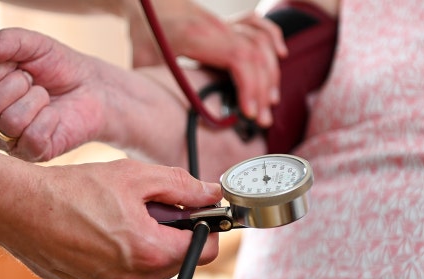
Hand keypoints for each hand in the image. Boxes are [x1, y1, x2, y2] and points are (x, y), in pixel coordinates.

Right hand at [0, 28, 115, 161]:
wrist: (93, 87)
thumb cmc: (57, 66)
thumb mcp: (34, 44)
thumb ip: (8, 41)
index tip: (15, 64)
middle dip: (15, 86)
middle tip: (32, 81)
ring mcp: (7, 140)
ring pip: (9, 123)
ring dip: (36, 101)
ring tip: (45, 97)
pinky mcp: (32, 154)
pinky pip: (32, 138)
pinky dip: (49, 119)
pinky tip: (54, 115)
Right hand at [0, 159, 221, 278]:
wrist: (21, 210)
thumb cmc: (74, 191)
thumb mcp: (135, 176)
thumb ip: (182, 185)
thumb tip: (211, 193)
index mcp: (151, 252)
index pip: (207, 249)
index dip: (207, 226)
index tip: (197, 210)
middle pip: (177, 259)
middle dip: (172, 233)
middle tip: (147, 206)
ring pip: (148, 268)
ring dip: (144, 244)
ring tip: (117, 217)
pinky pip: (121, 276)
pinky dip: (119, 256)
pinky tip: (98, 232)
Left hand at [126, 1, 287, 126]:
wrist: (146, 0)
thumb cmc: (144, 29)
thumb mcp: (143, 60)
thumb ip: (153, 84)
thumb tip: (158, 112)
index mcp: (197, 35)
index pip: (238, 58)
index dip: (249, 86)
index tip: (249, 112)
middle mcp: (218, 27)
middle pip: (256, 55)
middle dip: (263, 90)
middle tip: (261, 120)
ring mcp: (225, 23)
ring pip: (262, 43)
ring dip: (270, 73)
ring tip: (269, 102)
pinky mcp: (228, 22)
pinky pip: (259, 25)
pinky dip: (273, 39)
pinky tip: (281, 56)